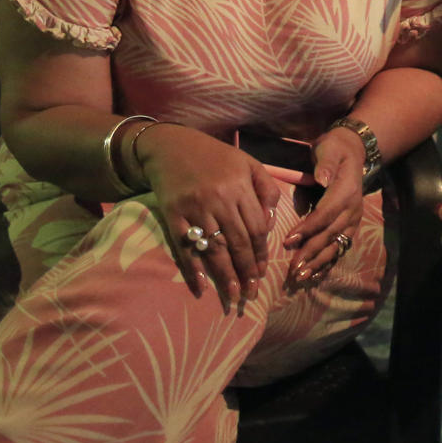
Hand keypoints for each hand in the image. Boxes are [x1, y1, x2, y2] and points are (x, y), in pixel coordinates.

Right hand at [138, 125, 281, 315]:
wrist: (170, 145)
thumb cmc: (214, 156)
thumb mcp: (248, 163)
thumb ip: (266, 190)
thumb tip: (271, 224)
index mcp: (239, 186)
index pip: (256, 228)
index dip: (260, 253)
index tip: (262, 273)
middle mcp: (218, 199)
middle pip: (238, 242)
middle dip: (246, 271)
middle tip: (251, 295)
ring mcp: (194, 208)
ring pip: (214, 248)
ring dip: (225, 276)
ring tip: (233, 297)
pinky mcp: (173, 214)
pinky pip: (185, 246)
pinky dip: (192, 268)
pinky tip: (200, 287)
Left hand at [282, 128, 368, 289]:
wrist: (353, 152)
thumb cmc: (334, 150)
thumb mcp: (329, 149)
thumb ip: (326, 163)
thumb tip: (322, 178)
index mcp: (346, 191)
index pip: (326, 213)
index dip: (308, 228)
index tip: (288, 240)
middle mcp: (353, 209)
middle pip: (331, 234)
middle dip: (311, 252)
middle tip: (293, 268)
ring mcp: (353, 219)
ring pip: (337, 245)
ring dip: (319, 262)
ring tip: (301, 276)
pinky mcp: (350, 226)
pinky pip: (340, 247)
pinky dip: (326, 262)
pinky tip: (313, 274)